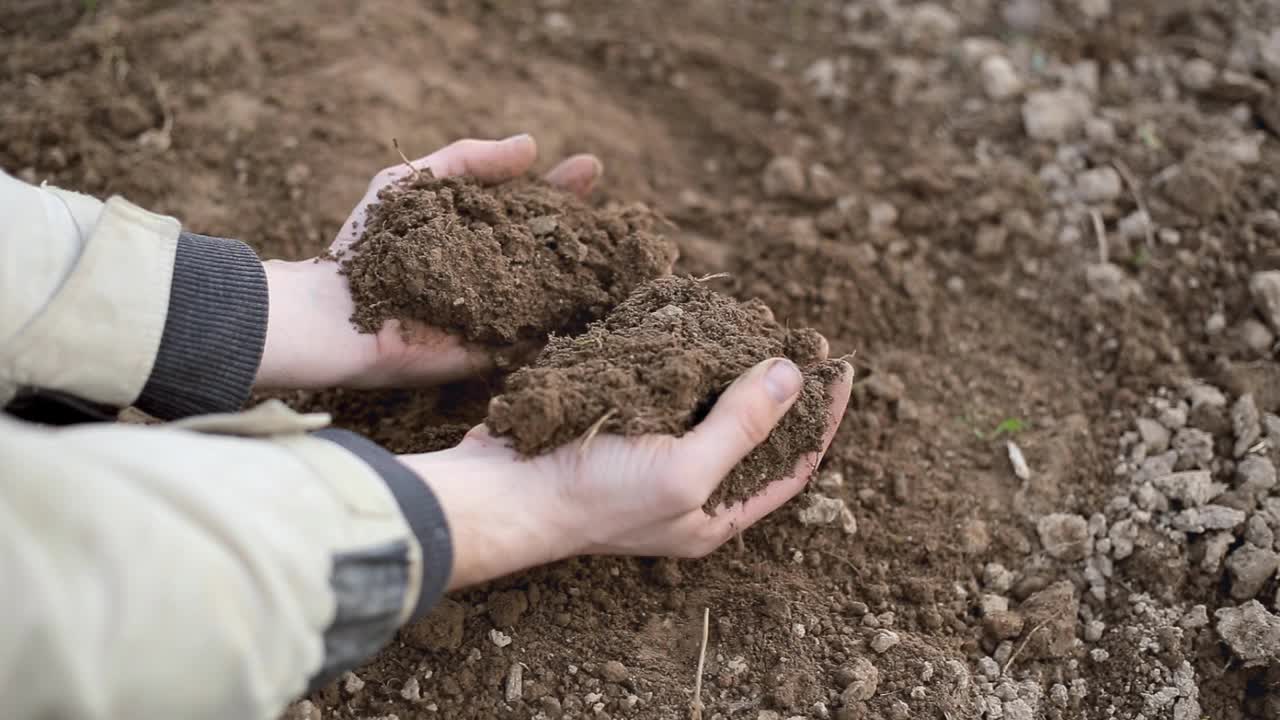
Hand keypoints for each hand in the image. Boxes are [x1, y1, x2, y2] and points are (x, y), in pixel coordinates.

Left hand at [255, 135, 603, 389]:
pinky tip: (606, 305)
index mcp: (479, 230)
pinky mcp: (495, 352)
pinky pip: (541, 338)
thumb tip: (532, 145)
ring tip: (627, 258)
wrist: (335, 311)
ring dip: (592, 277)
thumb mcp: (415, 182)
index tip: (591, 168)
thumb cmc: (367, 243)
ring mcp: (499, 313)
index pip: (534, 205)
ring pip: (558, 292)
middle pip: (555, 248)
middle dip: (588, 232)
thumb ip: (469, 159)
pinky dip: (571, 323)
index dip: (564, 189)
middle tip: (623, 218)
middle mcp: (496, 271)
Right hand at [399, 356, 854, 589]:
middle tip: (800, 337)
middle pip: (754, 432)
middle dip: (781, 385)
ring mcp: (650, 454)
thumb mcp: (682, 470)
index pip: (790, 464)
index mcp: (714, 512)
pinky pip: (663, 385)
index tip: (841, 369)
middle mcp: (688, 486)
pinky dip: (682, 354)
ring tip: (756, 322)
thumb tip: (794, 375)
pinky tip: (691, 323)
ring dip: (733, 363)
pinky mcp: (616, 422)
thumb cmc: (591, 496)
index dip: (820, 418)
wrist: (498, 492)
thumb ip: (743, 426)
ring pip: (708, 403)